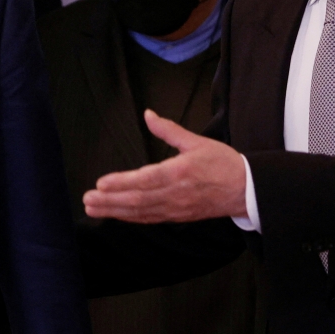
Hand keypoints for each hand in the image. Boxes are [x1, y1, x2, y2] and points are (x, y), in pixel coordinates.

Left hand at [83, 109, 247, 222]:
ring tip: (93, 208)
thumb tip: (147, 115)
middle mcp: (176, 194)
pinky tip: (115, 214)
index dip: (122, 183)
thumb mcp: (197, 141)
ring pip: (141, 212)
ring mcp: (176, 208)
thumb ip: (169, 130)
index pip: (146, 180)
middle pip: (138, 200)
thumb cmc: (222, 162)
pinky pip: (150, 218)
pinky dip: (130, 217)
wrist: (246, 190)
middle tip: (87, 199)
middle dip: (110, 201)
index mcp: (180, 172)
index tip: (101, 183)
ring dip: (115, 211)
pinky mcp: (178, 217)